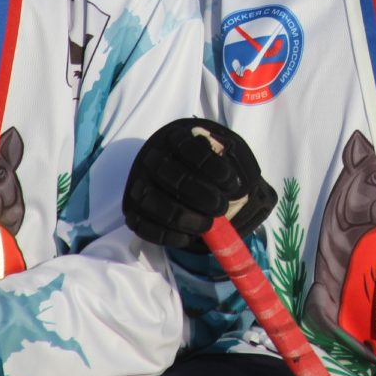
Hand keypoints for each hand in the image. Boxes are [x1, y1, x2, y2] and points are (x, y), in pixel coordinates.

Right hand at [124, 118, 277, 251]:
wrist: (186, 176)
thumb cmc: (210, 166)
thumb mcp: (224, 154)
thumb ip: (234, 161)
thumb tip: (242, 182)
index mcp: (175, 138)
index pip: (192, 150)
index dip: (214, 169)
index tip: (233, 185)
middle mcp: (152, 158)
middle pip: (173, 178)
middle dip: (201, 196)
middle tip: (221, 208)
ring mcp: (138, 184)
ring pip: (156, 203)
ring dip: (184, 218)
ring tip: (208, 225)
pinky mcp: (132, 210)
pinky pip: (144, 227)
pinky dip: (167, 235)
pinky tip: (188, 237)